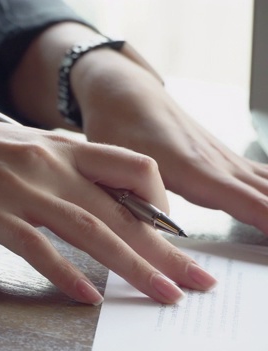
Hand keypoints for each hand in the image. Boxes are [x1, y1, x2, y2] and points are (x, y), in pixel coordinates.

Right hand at [0, 106, 216, 304]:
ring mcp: (17, 186)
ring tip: (158, 294)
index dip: (159, 203)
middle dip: (163, 247)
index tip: (169, 233)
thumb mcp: (9, 147)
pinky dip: (66, 274)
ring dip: (131, 265)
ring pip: (91, 228)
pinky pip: (38, 247)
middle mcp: (46, 162)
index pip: (130, 168)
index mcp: (54, 145)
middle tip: (190, 279)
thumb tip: (77, 196)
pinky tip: (86, 295)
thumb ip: (47, 168)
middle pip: (121, 207)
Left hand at [76, 51, 267, 235]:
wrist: (125, 94)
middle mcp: (219, 164)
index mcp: (194, 169)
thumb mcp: (117, 168)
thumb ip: (137, 204)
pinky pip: (264, 178)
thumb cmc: (118, 130)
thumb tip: (158, 236)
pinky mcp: (225, 159)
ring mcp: (225, 160)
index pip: (246, 202)